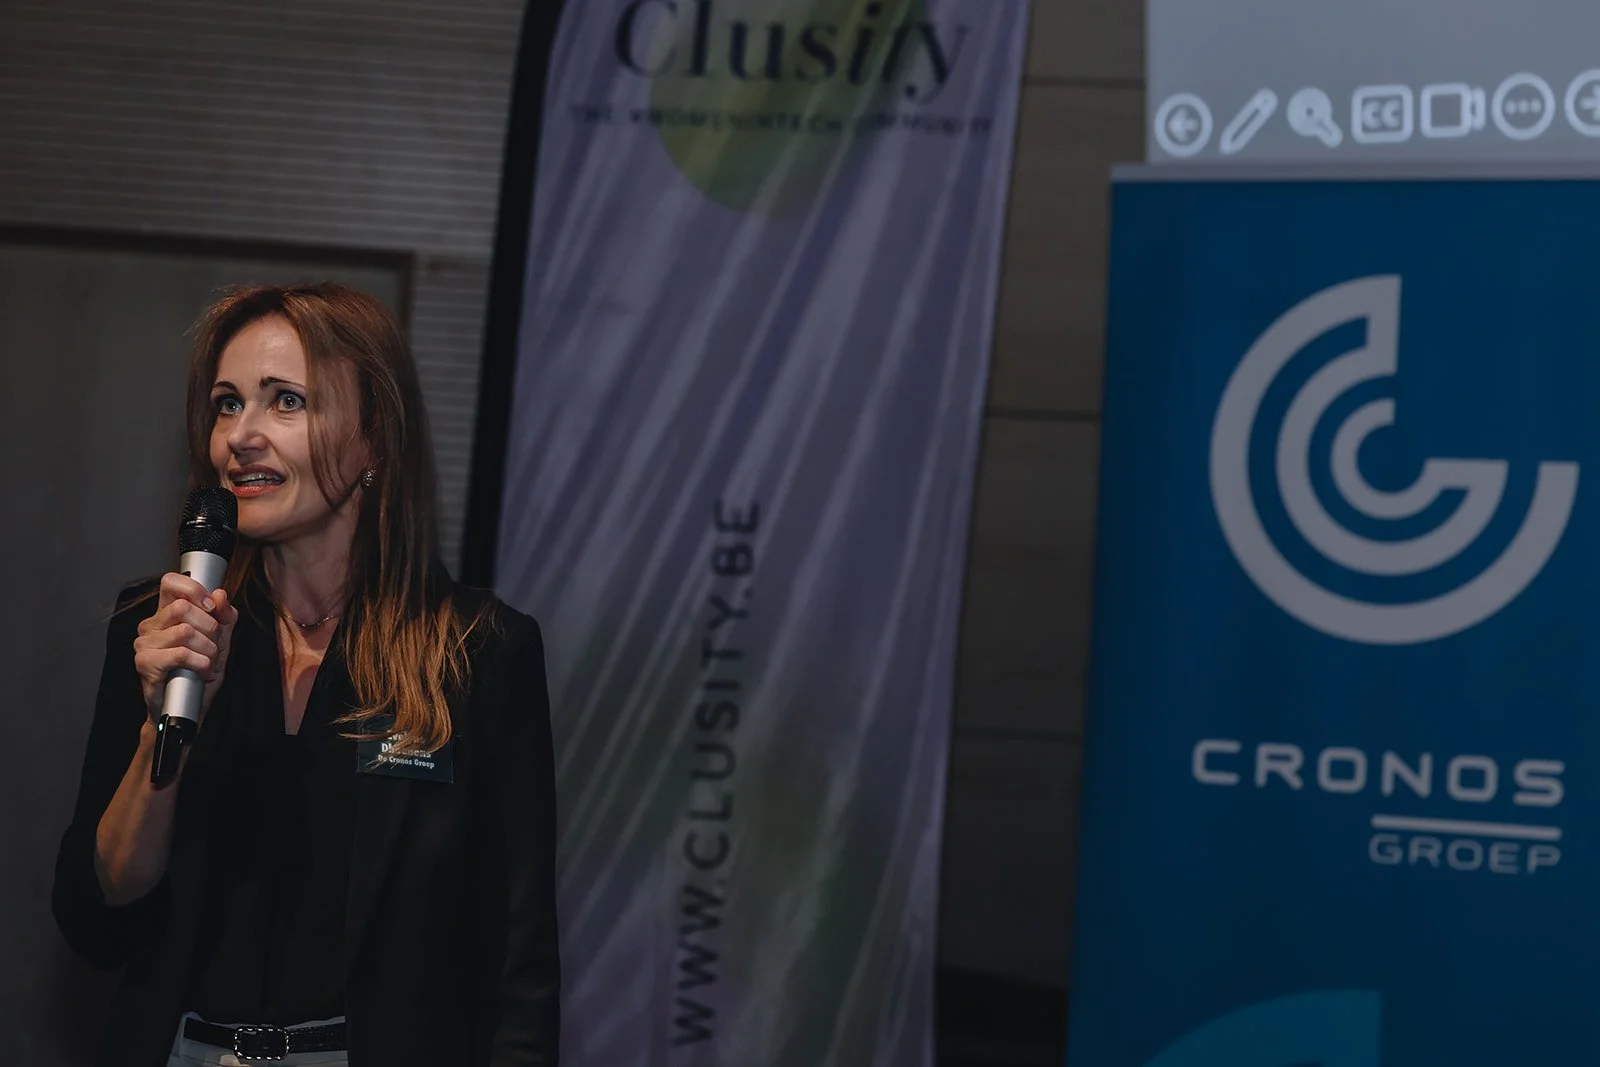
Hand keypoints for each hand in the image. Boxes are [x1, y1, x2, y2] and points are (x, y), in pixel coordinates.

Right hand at [132, 573, 239, 724]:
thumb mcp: (220, 642)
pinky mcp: (144, 663)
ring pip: (185, 631)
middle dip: (211, 629)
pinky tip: (201, 672)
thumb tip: (220, 594)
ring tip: (208, 663)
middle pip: (184, 607)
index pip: (171, 582)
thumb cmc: (199, 674)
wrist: (188, 709)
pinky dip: (200, 663)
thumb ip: (224, 617)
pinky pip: (180, 653)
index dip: (195, 589)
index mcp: (166, 614)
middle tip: (213, 647)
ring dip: (208, 650)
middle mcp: (151, 626)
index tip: (211, 607)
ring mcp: (144, 644)